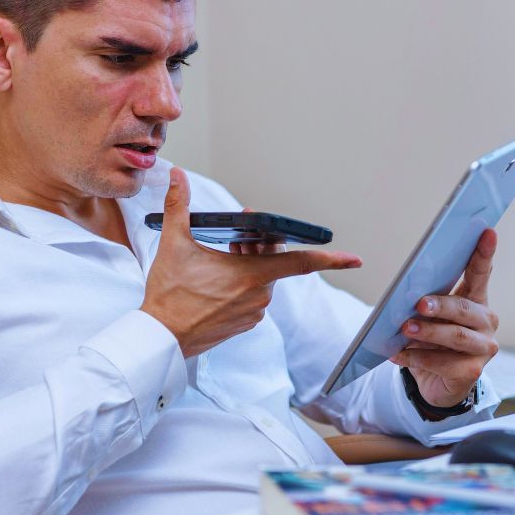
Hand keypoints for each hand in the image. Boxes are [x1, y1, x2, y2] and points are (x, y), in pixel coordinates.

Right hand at [141, 168, 361, 356]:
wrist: (160, 337)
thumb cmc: (168, 294)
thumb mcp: (173, 244)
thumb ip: (178, 206)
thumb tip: (178, 176)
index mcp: (252, 275)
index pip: (302, 263)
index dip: (331, 259)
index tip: (354, 259)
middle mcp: (260, 296)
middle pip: (275, 262)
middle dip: (260, 246)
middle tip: (236, 238)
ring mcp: (253, 312)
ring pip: (263, 279)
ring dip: (250, 264)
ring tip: (223, 256)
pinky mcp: (245, 323)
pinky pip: (253, 296)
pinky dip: (244, 283)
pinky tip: (220, 279)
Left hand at [390, 228, 499, 407]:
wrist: (435, 383)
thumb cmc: (432, 342)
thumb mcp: (429, 318)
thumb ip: (425, 302)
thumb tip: (407, 293)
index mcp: (476, 300)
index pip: (481, 273)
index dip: (484, 253)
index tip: (487, 232)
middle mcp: (486, 321)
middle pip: (464, 308)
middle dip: (440, 305)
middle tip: (419, 304)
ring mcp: (483, 348)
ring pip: (456, 336)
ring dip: (428, 332)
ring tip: (405, 329)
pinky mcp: (472, 371)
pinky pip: (443, 362)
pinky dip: (417, 357)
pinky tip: (398, 354)